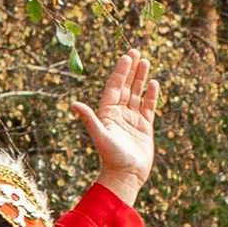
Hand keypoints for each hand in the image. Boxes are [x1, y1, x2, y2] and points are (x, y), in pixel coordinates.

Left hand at [73, 45, 160, 203]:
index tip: (126, 57)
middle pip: (125, 86)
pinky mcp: (144, 127)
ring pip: (137, 93)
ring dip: (141, 78)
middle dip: (131, 70)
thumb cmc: (111, 157)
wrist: (126, 175)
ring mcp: (132, 119)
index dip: (120, 72)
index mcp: (107, 112)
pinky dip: (151, 95)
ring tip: (146, 62)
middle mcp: (119, 113)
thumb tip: (73, 104)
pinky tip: (154, 83)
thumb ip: (89, 118)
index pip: (114, 87)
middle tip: (136, 51)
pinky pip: (148, 107)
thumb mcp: (100, 135)